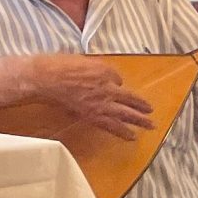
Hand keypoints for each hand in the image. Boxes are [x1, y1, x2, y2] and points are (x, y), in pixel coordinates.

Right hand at [28, 55, 154, 139]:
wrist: (46, 78)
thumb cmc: (59, 65)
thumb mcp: (81, 60)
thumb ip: (95, 69)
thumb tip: (103, 77)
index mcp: (106, 71)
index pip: (118, 79)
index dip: (115, 82)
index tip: (114, 84)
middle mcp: (108, 88)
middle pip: (129, 98)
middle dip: (141, 105)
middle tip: (151, 111)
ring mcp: (101, 104)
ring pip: (125, 114)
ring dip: (139, 121)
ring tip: (150, 126)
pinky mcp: (93, 116)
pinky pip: (112, 126)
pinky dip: (123, 131)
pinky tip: (131, 136)